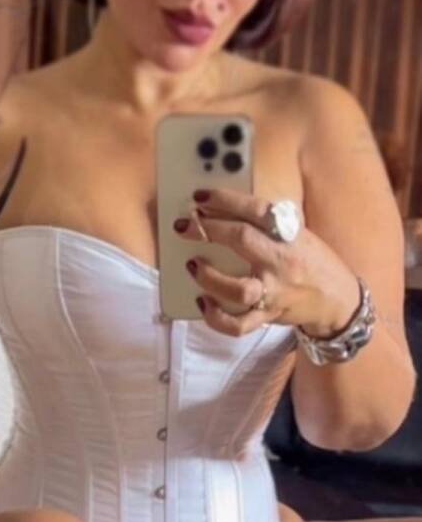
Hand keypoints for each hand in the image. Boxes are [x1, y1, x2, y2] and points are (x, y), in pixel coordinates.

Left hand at [174, 187, 360, 337]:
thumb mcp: (297, 233)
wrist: (337, 298)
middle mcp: (282, 262)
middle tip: (184, 226)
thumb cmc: (310, 261)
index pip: (256, 210)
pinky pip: (239, 325)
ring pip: (238, 289)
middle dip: (208, 230)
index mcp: (290, 235)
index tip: (200, 197)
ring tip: (193, 264)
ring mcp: (275, 292)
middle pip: (242, 240)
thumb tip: (222, 209)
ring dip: (208, 276)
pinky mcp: (268, 316)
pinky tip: (202, 302)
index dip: (226, 200)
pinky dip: (216, 317)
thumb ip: (267, 224)